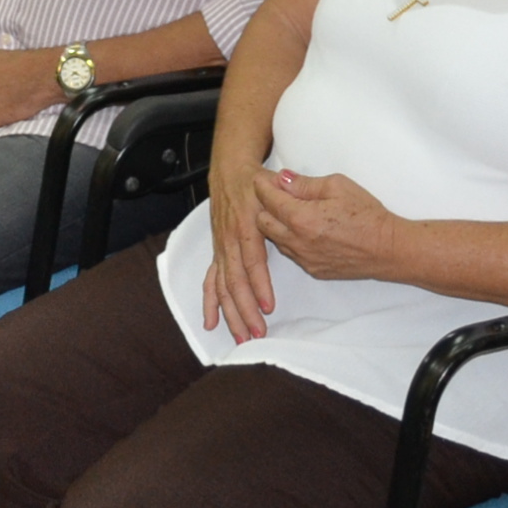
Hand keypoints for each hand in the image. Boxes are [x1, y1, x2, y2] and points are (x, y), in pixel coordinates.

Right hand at [199, 146, 278, 340]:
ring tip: (242, 336)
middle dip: (245, 309)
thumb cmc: (256, 180)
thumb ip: (286, 195)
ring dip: (230, 313)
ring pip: (222, 285)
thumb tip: (297, 203)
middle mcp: (230, 239)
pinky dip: (210, 302)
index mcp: (246, 224)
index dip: (259, 284)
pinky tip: (211, 322)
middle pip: (235, 280)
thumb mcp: (273, 183)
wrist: (229, 170)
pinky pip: (210, 280)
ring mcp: (221, 247)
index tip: (268, 306)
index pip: (252, 260)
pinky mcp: (218, 251)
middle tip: (258, 332)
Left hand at [249, 169, 406, 285]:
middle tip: (278, 193)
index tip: (262, 177)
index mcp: (300, 218)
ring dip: (277, 224)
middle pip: (262, 222)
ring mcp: (304, 259)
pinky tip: (307, 229)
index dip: (262, 185)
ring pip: (275, 240)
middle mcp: (297, 242)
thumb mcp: (337, 186)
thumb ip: (305, 183)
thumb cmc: (367, 214)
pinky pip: (292, 253)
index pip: (268, 199)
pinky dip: (292, 240)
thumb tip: (283, 179)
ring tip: (293, 210)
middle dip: (265, 205)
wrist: (388, 248)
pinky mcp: (314, 270)